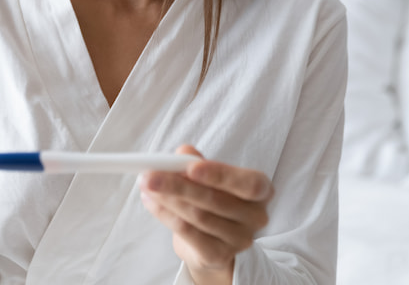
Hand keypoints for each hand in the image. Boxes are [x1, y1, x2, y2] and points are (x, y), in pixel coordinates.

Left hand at [140, 145, 273, 283]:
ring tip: (146, 186)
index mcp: (261, 190)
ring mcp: (240, 239)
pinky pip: (188, 233)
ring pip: (197, 216)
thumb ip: (197, 162)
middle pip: (214, 200)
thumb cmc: (215, 199)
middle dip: (178, 185)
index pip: (249, 184)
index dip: (220, 175)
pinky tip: (151, 203)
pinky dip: (165, 215)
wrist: (215, 240)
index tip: (190, 167)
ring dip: (167, 200)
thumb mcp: (209, 176)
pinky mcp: (219, 255)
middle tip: (150, 175)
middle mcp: (256, 216)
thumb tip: (182, 152)